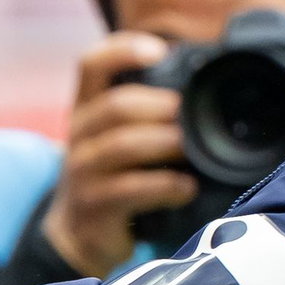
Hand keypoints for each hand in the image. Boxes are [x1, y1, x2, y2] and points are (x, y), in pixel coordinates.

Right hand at [40, 32, 198, 277]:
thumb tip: (206, 87)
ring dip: (164, 143)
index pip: (91, 65)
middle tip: (187, 111)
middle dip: (157, 105)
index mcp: (87, 108)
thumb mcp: (116, 137)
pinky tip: (187, 188)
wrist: (78, 234)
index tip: (159, 51)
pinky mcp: (95, 205)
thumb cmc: (112, 175)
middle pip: (115, 106)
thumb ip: (146, 113)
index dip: (122, 50)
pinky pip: (131, 190)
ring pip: (122, 146)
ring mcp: (84, 171)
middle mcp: (80, 134)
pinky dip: (165, 186)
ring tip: (189, 148)